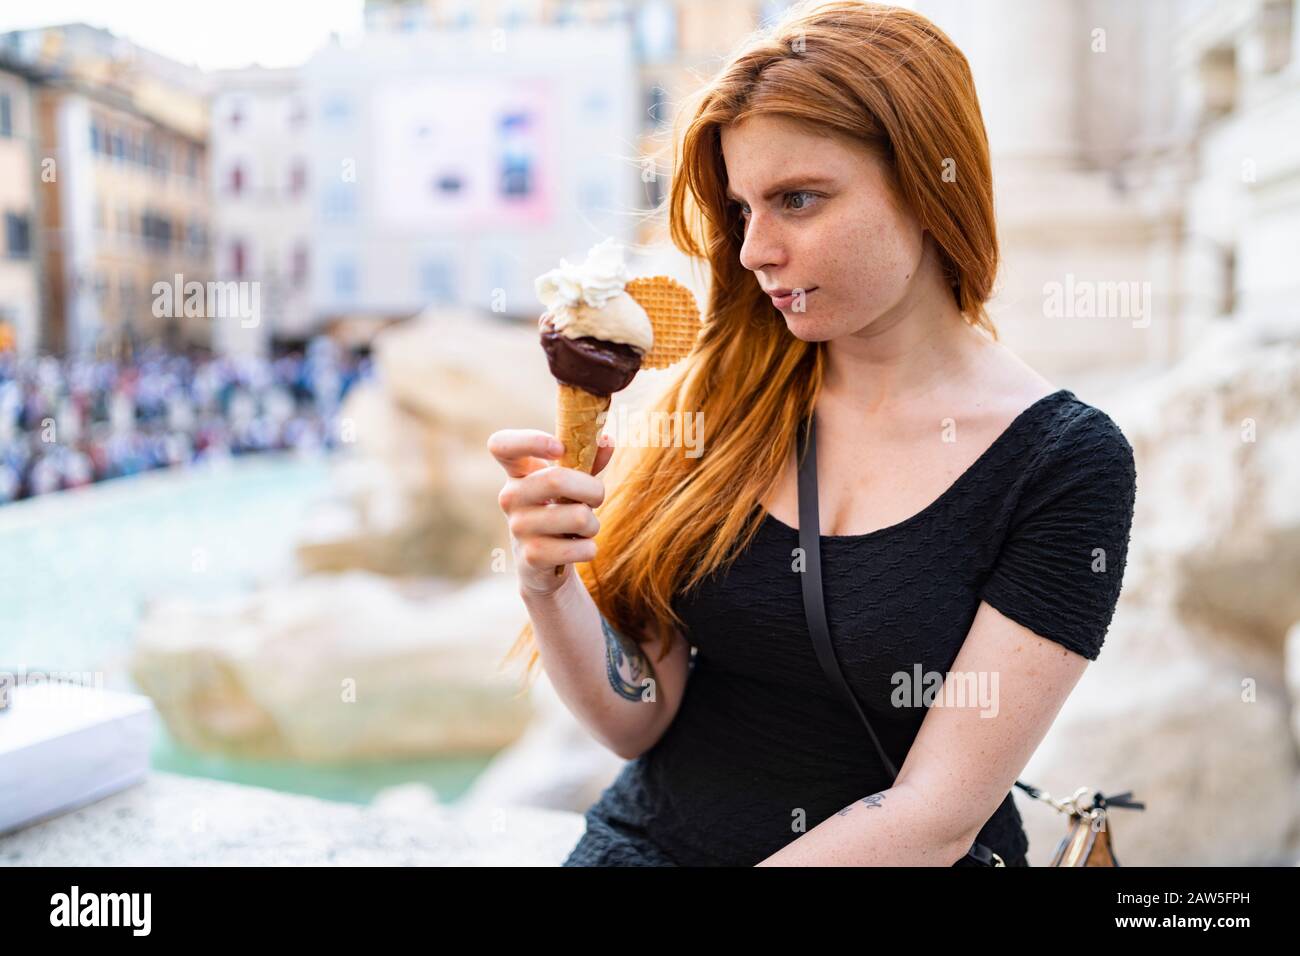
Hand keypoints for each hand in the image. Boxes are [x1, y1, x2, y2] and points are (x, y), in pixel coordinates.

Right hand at [487, 428, 614, 595]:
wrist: (544, 562)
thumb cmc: (560, 511)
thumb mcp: (573, 483)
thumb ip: (589, 459)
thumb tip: (607, 440)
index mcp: (518, 472)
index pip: (502, 444)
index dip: (531, 441)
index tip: (559, 447)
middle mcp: (510, 497)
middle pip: (557, 479)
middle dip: (593, 489)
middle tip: (596, 498)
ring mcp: (518, 528)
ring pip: (578, 517)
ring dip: (593, 524)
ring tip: (584, 528)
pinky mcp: (531, 556)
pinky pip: (580, 548)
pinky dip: (590, 548)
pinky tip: (578, 548)